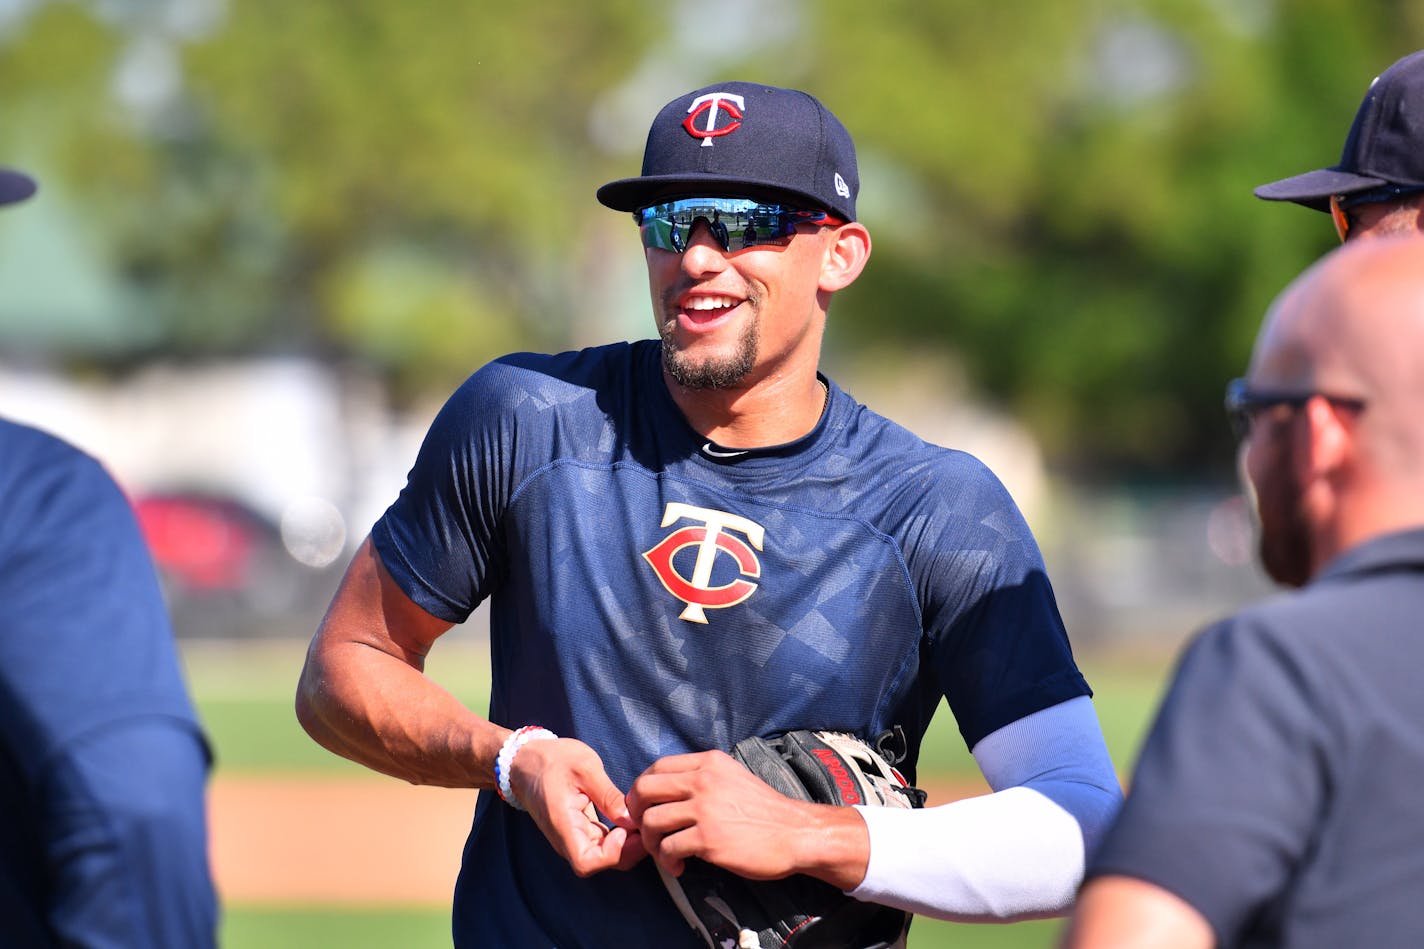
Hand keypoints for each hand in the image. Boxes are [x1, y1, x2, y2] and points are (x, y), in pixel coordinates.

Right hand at [509, 737, 645, 876]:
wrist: (526, 760)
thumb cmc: (552, 760)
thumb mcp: (585, 767)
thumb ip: (608, 795)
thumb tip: (631, 819)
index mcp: (563, 824)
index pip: (586, 863)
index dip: (611, 854)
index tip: (624, 829)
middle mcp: (565, 838)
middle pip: (598, 863)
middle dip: (627, 851)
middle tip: (646, 826)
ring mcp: (571, 836)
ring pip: (602, 856)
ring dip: (625, 845)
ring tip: (643, 822)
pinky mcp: (578, 830)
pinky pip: (600, 844)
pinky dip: (619, 837)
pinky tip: (632, 820)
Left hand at [627, 750, 868, 887]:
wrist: (796, 833)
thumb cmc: (765, 810)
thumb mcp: (733, 778)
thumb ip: (704, 778)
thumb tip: (668, 792)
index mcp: (709, 763)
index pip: (657, 767)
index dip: (643, 789)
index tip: (645, 808)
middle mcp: (703, 780)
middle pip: (644, 789)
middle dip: (635, 813)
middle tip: (644, 830)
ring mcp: (705, 809)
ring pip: (651, 821)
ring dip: (650, 842)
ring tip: (664, 854)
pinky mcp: (708, 839)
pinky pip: (668, 848)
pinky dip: (667, 861)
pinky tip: (680, 867)